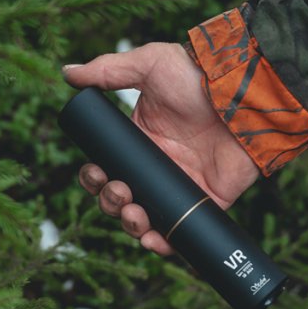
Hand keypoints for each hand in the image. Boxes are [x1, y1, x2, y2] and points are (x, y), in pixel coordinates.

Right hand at [63, 42, 259, 255]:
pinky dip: (163, 244)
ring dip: (131, 224)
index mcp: (140, 141)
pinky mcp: (205, 202)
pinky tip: (153, 239)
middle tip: (120, 190)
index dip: (94, 178)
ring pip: (144, 219)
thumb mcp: (149, 65)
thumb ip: (107, 70)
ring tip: (134, 212)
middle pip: (120, 198)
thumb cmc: (195, 77)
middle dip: (110, 202)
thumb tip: (67, 72)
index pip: (107, 169)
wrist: (240, 96)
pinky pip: (179, 232)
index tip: (96, 174)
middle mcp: (157, 167)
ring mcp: (180, 186)